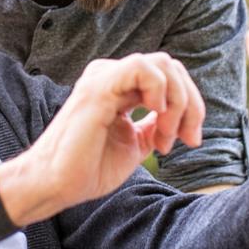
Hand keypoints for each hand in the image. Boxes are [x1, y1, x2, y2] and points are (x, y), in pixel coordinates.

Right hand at [0, 53, 204, 225]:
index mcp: (120, 89)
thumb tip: (177, 119)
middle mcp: (112, 77)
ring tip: (165, 134)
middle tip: (186, 138)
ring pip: (162, 64)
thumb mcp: (135, 145)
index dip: (191, 106)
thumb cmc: (88, 168)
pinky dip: (159, 89)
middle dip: (191, 103)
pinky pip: (140, 67)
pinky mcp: (98, 87)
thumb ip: (154, 126)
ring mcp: (104, 79)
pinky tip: (155, 114)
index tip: (190, 141)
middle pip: (171, 68)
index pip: (169, 78)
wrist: (58, 184)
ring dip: (177, 100)